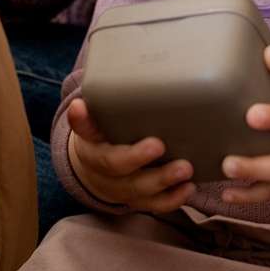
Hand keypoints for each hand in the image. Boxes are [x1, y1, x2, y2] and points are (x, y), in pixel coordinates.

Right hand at [65, 97, 195, 212]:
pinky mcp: (138, 200)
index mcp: (90, 141)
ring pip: (137, 189)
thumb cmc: (108, 136)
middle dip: (136, 157)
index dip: (83, 120)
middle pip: (114, 164)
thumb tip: (111, 65)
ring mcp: (120, 187)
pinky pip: (153, 205)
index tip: (81, 106)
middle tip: (158, 144)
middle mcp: (102, 167)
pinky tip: (188, 188)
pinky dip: (172, 199)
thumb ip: (106, 102)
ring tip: (185, 169)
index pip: (84, 129)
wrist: (99, 173)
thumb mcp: (101, 119)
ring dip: (162, 180)